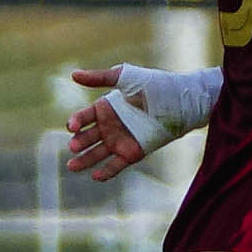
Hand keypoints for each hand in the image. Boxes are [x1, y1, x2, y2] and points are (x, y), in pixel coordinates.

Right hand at [63, 66, 148, 181]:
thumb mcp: (125, 77)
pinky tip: (95, 176)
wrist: (179, 101)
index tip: (72, 126)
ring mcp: (120, 141)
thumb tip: (73, 74)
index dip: (76, 122)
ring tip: (72, 167)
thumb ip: (99, 77)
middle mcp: (109, 126)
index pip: (83, 117)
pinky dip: (106, 171)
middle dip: (78, 143)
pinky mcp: (132, 153)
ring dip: (85, 160)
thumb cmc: (153, 85)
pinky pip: (116, 165)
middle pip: (87, 137)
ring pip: (97, 154)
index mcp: (104, 109)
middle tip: (73, 147)